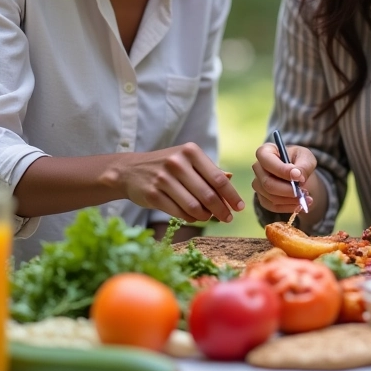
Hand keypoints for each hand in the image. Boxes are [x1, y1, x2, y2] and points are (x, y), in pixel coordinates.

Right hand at [117, 142, 243, 222]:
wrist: (130, 170)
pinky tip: (194, 217)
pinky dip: (190, 218)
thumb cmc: (166, 165)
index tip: (240, 207)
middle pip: (208, 194)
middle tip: (228, 218)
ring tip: (209, 217)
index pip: (218, 178)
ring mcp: (163, 178)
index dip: (231, 195)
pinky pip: (178, 212)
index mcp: (191, 151)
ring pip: (193, 206)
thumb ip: (209, 169)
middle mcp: (177, 163)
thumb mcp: (187, 160)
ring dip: (205, 216)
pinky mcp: (153, 194)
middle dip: (221, 209)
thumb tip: (231, 179)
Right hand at [252, 141, 317, 213]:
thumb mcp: (306, 158)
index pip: (267, 161)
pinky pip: (273, 207)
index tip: (298, 177)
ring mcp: (258, 184)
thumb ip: (303, 165)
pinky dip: (288, 207)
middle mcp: (258, 168)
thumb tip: (297, 175)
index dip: (282, 170)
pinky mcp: (263, 198)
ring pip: (270, 197)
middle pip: (267, 183)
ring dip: (290, 200)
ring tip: (307, 198)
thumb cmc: (300, 161)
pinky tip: (301, 205)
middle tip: (304, 192)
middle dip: (287, 190)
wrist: (299, 174)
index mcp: (265, 152)